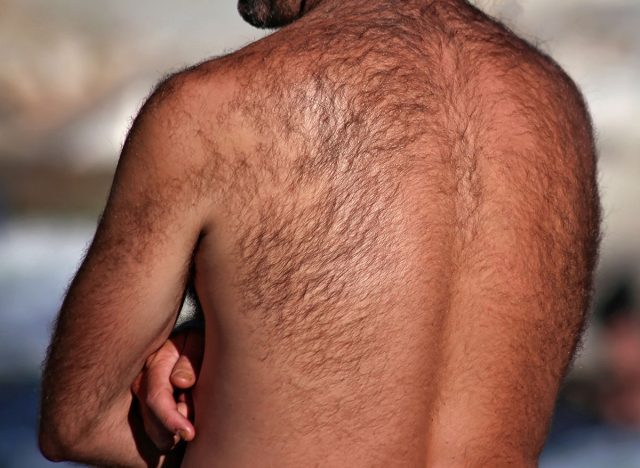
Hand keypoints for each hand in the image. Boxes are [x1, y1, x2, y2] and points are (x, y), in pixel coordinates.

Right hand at [132, 328, 203, 451]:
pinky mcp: (146, 409)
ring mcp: (141, 397)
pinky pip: (157, 432)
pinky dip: (171, 433)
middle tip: (197, 419)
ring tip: (193, 416)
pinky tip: (185, 421)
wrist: (192, 345)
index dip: (171, 419)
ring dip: (172, 433)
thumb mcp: (198, 343)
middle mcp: (141, 382)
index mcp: (154, 363)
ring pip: (153, 431)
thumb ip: (190, 360)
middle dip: (173, 430)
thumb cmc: (198, 344)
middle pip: (151, 421)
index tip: (190, 434)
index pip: (156, 398)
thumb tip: (180, 383)